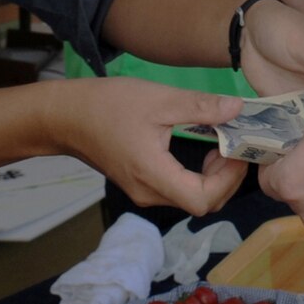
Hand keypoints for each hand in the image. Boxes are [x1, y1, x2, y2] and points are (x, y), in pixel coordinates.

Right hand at [46, 78, 248, 214]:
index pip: (202, 200)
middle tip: (235, 147)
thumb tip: (238, 108)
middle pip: (201, 204)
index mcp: (153, 175)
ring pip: (190, 199)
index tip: (238, 151)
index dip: (228, 180)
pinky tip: (202, 152)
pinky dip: (197, 177)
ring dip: (213, 179)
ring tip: (221, 146)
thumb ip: (200, 107)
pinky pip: (178, 191)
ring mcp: (143, 193)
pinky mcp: (140, 185)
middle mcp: (149, 193)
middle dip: (226, 180)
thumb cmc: (108, 105)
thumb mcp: (159, 99)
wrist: (66, 116)